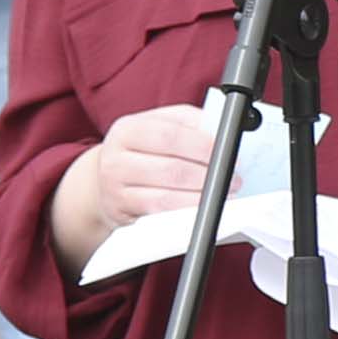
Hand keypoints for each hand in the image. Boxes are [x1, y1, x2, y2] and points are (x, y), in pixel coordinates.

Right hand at [52, 99, 220, 267]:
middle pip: (171, 169)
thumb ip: (187, 121)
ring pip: (166, 198)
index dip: (202, 145)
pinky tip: (202, 209)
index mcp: (127, 130)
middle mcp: (115, 159)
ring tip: (222, 194)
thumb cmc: (140, 150)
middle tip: (232, 178)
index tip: (226, 151)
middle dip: (209, 175)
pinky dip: (186, 214)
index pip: (170, 135)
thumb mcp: (157, 125)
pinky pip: (160, 217)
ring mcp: (116, 190)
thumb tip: (219, 129)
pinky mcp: (122, 215)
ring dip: (202, 198)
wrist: (105, 179)